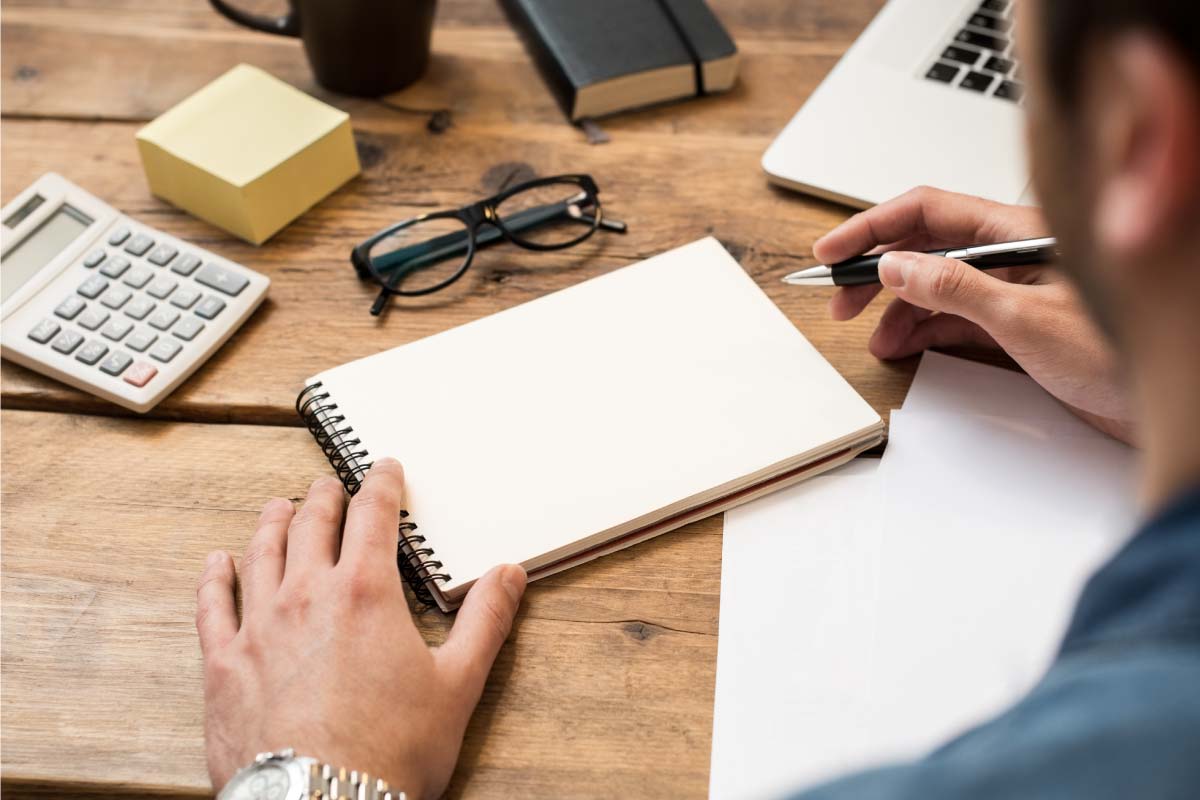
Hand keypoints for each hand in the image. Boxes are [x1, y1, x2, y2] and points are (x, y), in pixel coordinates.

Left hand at [195, 458, 526, 798]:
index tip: (384, 469)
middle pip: (313, 524)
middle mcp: (307, 596)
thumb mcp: (457, 685)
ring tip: (279, 506)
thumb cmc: (389, 753)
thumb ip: (485, 621)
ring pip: (262, 553)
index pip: (374, 516)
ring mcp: (259, 627)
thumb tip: (508, 576)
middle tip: (331, 484)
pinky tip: (216, 563)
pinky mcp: (223, 664)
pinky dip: (215, 577)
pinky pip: (213, 605)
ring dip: (273, 522)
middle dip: (325, 496)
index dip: (381, 484)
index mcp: (365, 593)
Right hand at [815, 186, 1134, 442]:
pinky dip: (925, 331)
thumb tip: (898, 267)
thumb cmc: (1121, 350)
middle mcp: (1012, 254)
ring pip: (936, 287)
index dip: (873, 228)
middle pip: (925, 247)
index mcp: (1017, 232)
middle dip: (877, 272)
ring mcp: (1013, 289)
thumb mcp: (1024, 316)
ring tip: (874, 337)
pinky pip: (956, 318)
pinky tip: (906, 345)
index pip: (927, 212)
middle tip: (841, 301)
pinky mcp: (1018, 325)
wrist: (1168, 399)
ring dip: (899, 310)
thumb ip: (955, 288)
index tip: (833, 252)